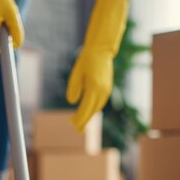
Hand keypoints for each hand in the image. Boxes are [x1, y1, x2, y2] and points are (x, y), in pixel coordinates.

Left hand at [66, 0, 128, 131]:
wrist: (101, 50)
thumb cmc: (86, 60)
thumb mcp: (76, 73)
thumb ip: (74, 88)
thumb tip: (72, 102)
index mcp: (94, 88)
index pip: (86, 109)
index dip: (79, 119)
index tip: (72, 124)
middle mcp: (102, 91)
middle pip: (92, 111)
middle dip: (84, 121)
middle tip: (76, 129)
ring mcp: (106, 91)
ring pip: (97, 108)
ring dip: (89, 116)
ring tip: (80, 122)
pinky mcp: (107, 88)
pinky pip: (100, 103)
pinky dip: (94, 109)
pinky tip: (88, 111)